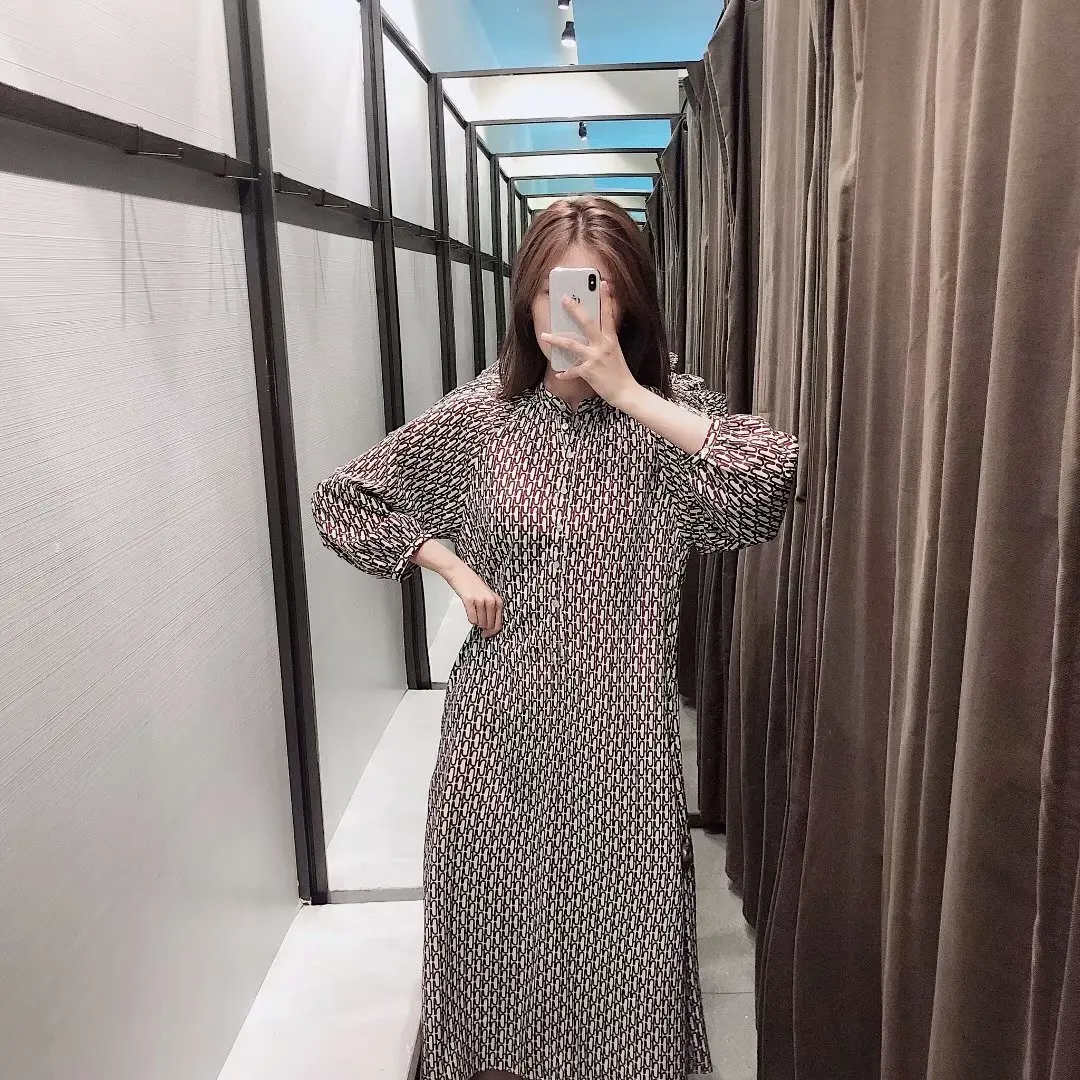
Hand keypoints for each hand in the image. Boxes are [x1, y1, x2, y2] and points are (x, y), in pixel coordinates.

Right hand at [446, 561, 503, 637]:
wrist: (460, 573)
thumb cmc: (473, 584)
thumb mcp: (488, 595)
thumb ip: (491, 609)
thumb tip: (490, 627)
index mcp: (497, 600)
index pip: (498, 623)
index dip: (492, 632)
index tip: (487, 634)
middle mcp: (490, 600)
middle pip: (489, 625)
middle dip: (483, 628)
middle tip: (479, 627)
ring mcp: (480, 600)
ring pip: (480, 623)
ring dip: (476, 622)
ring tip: (474, 613)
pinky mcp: (469, 601)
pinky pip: (472, 619)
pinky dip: (470, 619)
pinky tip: (470, 612)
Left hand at [540, 281, 637, 407]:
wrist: (625, 391)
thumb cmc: (619, 372)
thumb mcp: (615, 352)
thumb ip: (604, 341)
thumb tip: (592, 333)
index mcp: (611, 339)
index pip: (609, 314)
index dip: (606, 298)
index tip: (602, 283)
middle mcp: (603, 346)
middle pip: (587, 323)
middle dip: (574, 310)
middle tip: (563, 299)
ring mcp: (595, 358)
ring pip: (572, 345)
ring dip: (556, 340)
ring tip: (544, 335)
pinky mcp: (589, 372)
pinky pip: (572, 370)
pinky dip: (564, 373)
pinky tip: (558, 374)